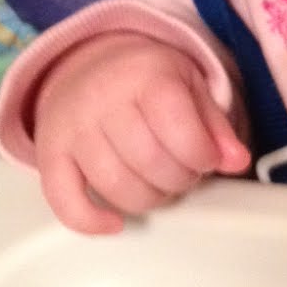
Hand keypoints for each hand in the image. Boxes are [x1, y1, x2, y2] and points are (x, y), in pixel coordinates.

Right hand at [31, 33, 249, 233]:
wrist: (89, 63)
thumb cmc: (147, 79)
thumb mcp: (191, 86)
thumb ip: (216, 125)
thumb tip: (236, 161)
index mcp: (145, 76)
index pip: (180, 130)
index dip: (201, 156)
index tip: (206, 158)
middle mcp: (103, 100)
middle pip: (150, 162)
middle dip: (179, 179)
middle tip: (185, 171)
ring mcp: (73, 128)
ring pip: (116, 186)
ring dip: (149, 199)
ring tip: (159, 183)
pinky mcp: (50, 154)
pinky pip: (64, 200)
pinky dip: (90, 221)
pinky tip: (115, 223)